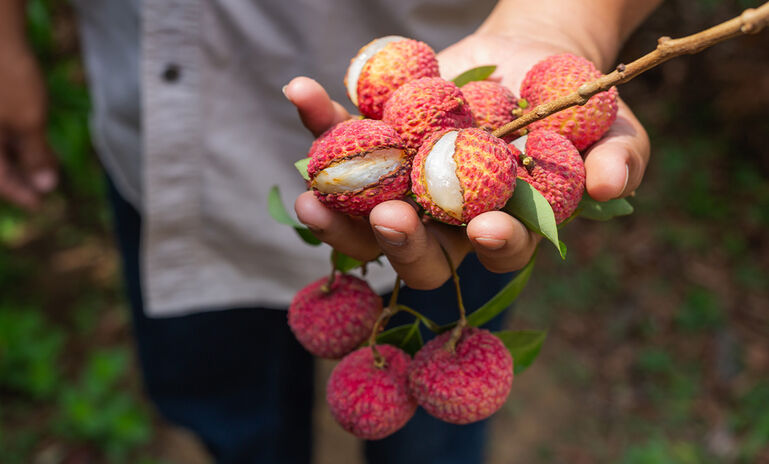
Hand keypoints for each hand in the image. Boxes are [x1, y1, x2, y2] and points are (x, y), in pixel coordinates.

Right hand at [0, 48, 56, 209]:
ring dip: (27, 163)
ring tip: (51, 174)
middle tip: (47, 193)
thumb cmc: (13, 81)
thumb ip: (36, 155)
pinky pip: (7, 133)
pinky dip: (25, 145)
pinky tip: (44, 149)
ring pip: (5, 149)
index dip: (18, 194)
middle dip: (23, 181)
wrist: (1, 38)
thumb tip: (45, 186)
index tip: (40, 206)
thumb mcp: (30, 122)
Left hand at [286, 32, 648, 288]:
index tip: (486, 227)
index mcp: (503, 228)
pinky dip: (319, 118)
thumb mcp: (613, 129)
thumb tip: (608, 187)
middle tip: (387, 220)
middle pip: (417, 250)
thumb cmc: (577, 106)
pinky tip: (302, 91)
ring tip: (311, 189)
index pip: (497, 251)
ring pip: (363, 212)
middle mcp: (447, 218)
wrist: (532, 55)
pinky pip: (340, 138)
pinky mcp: (378, 143)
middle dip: (401, 242)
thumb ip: (618, 161)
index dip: (493, 246)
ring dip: (336, 208)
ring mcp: (406, 184)